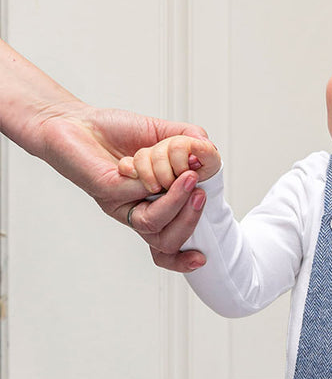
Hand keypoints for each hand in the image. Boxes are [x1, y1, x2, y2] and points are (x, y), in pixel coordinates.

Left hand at [36, 104, 209, 269]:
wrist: (74, 119)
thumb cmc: (114, 131)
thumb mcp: (161, 132)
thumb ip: (188, 139)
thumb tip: (209, 150)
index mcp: (154, 205)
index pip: (170, 244)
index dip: (183, 259)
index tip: (201, 258)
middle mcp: (138, 210)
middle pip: (167, 242)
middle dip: (190, 222)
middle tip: (200, 194)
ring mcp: (122, 205)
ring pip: (153, 225)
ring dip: (176, 204)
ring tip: (188, 178)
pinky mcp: (106, 191)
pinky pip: (136, 195)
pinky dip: (150, 177)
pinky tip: (148, 158)